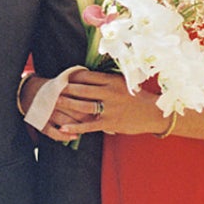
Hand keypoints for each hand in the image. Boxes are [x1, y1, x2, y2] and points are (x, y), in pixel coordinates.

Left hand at [42, 68, 163, 140]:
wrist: (153, 113)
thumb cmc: (136, 97)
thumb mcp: (123, 83)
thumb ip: (106, 80)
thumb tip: (86, 75)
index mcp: (112, 81)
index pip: (87, 75)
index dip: (72, 76)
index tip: (61, 77)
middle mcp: (110, 93)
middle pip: (82, 89)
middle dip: (64, 89)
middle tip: (51, 88)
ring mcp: (110, 108)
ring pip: (83, 105)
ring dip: (66, 104)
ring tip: (53, 103)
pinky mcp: (110, 123)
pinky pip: (89, 125)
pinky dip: (75, 127)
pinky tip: (63, 127)